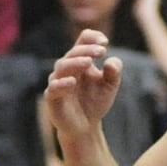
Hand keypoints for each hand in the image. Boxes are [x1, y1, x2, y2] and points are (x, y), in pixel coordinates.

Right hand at [46, 29, 122, 145]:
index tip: (105, 42)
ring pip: (62, 66)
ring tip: (89, 62)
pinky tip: (72, 82)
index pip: (82, 40)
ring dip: (76, 62)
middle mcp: (66, 68)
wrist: (85, 127)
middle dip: (87, 50)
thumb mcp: (110, 86)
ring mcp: (57, 82)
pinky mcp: (52, 98)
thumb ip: (114, 73)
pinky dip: (62, 84)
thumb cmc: (95, 101)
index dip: (92, 37)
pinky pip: (53, 88)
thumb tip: (111, 61)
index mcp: (79, 60)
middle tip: (102, 51)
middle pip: (73, 52)